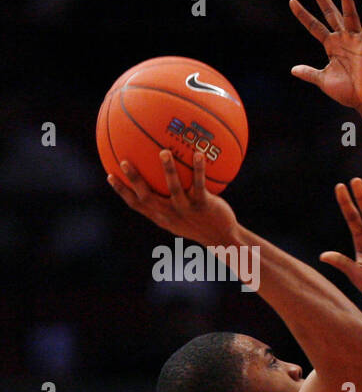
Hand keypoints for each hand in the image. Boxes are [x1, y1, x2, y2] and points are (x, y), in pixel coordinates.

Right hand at [106, 149, 237, 244]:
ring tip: (164, 152)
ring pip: (174, 189)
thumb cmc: (199, 224)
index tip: (109, 175)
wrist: (222, 239)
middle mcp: (170, 214)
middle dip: (134, 180)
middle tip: (124, 161)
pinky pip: (199, 185)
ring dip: (168, 170)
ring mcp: (186, 210)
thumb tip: (156, 180)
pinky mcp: (203, 206)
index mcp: (161, 217)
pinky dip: (199, 169)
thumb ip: (166, 203)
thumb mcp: (179, 217)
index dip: (122, 191)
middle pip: (147, 197)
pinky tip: (199, 154)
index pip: (136, 205)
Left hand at [290, 0, 361, 110]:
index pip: (314, 26)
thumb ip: (309, 73)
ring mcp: (355, 40)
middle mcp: (343, 39)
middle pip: (330, 12)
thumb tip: (293, 69)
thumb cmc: (349, 92)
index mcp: (331, 45)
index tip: (292, 1)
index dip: (303, 14)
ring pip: (349, 14)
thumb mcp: (324, 80)